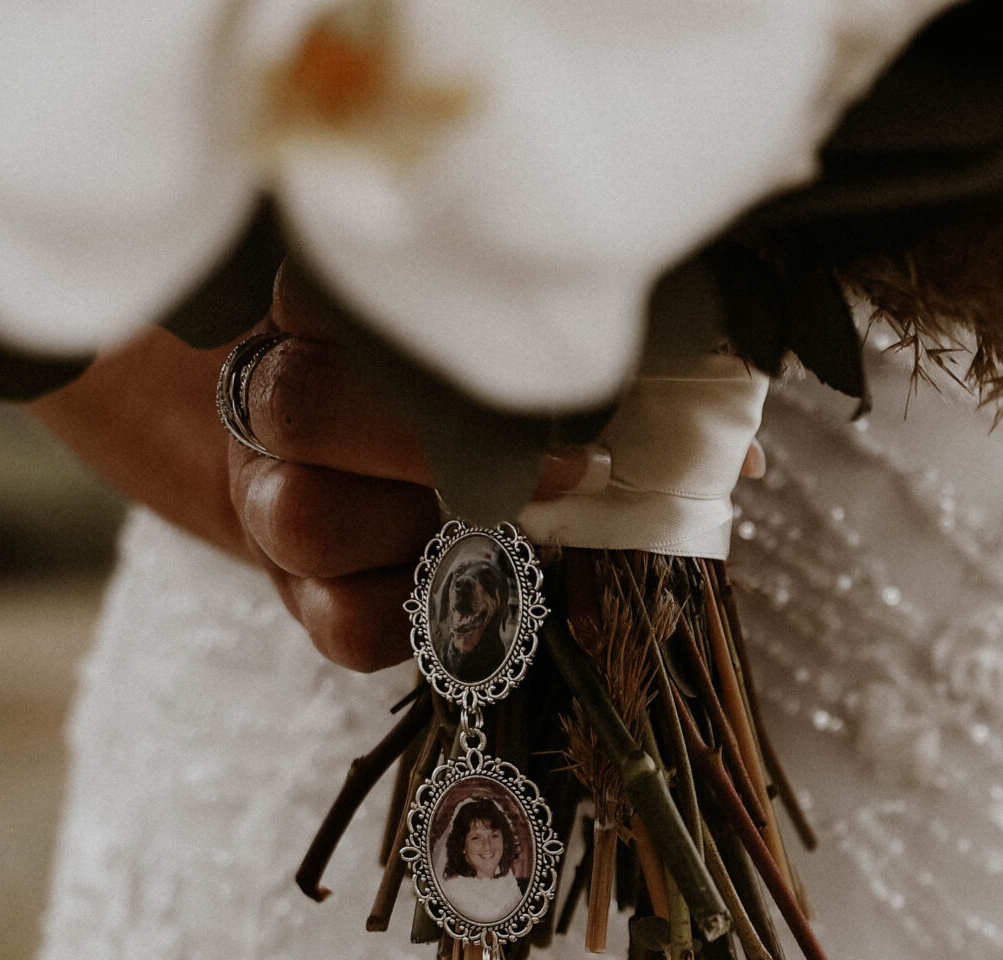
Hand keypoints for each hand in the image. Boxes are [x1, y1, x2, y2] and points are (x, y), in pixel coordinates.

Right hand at [30, 267, 764, 672]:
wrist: (352, 466)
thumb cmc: (455, 399)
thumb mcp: (513, 359)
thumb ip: (610, 370)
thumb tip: (730, 446)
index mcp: (323, 314)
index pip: (330, 293)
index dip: (424, 324)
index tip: (529, 350)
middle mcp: (277, 401)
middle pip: (299, 406)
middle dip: (425, 440)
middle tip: (560, 466)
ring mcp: (272, 503)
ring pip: (302, 520)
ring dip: (420, 533)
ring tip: (521, 532)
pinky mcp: (299, 598)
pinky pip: (340, 625)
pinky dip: (422, 622)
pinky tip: (486, 597)